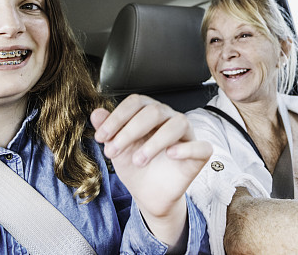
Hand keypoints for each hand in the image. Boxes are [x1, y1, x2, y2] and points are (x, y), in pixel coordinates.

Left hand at [91, 95, 211, 244]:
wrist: (149, 195)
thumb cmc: (136, 166)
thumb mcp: (117, 148)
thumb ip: (108, 129)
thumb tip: (96, 113)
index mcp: (149, 112)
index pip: (136, 102)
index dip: (117, 117)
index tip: (101, 137)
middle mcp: (169, 118)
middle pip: (154, 111)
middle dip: (130, 131)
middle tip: (113, 152)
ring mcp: (186, 134)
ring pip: (177, 123)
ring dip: (154, 142)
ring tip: (138, 160)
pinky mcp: (199, 153)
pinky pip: (201, 146)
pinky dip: (186, 149)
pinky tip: (170, 154)